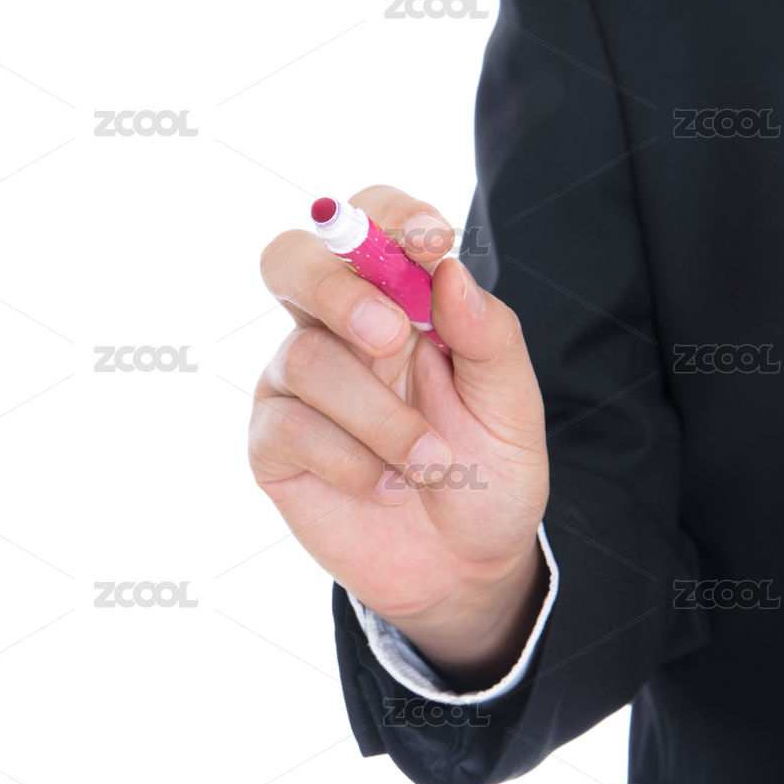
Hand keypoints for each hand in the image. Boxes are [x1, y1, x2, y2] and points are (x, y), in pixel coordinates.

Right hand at [248, 186, 549, 689]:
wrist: (462, 567)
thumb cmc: (486, 473)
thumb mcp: (512, 406)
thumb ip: (488, 337)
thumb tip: (450, 272)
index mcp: (392, 298)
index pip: (366, 221)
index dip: (389, 216)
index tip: (432, 241)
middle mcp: (331, 328)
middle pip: (290, 259)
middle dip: (339, 289)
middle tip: (391, 337)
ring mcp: (293, 383)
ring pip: (308, 358)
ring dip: (381, 418)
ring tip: (427, 465)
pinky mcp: (271, 442)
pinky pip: (292, 427)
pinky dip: (353, 461)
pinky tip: (383, 485)